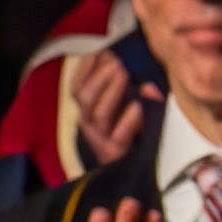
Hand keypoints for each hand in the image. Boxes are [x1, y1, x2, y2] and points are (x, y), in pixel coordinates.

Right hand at [49, 61, 143, 186]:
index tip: (102, 50)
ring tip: (125, 74)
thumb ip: (132, 92)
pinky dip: (129, 119)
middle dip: (100, 76)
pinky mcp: (117, 153)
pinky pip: (120, 135)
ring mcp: (101, 139)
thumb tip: (144, 78)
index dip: (86, 68)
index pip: (78, 86)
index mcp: (87, 111)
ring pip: (98, 113)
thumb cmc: (133, 132)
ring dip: (111, 90)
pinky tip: (138, 106)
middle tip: (118, 61)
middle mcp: (89, 124)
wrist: (134, 171)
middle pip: (84, 97)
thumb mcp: (129, 108)